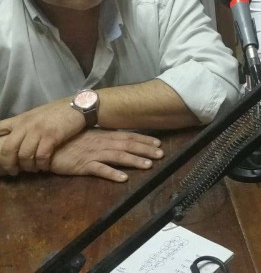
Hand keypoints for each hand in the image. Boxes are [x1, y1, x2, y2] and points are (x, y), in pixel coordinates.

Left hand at [0, 100, 85, 174]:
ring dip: (28, 167)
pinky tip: (45, 166)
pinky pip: (41, 156)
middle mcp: (26, 124)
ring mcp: (38, 130)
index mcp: (20, 119)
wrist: (80, 105)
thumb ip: (23, 126)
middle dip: (8, 164)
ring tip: (33, 169)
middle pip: (7, 149)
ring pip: (24, 155)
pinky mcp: (52, 136)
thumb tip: (13, 139)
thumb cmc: (58, 112)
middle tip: (13, 171)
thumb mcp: (36, 115)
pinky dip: (42, 165)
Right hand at [49, 129, 163, 181]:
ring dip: (134, 160)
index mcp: (104, 136)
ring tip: (148, 165)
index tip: (158, 143)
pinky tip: (123, 178)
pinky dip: (112, 173)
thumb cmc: (67, 142)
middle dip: (145, 149)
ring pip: (117, 156)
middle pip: (127, 145)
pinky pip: (99, 169)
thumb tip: (120, 139)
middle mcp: (101, 143)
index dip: (144, 140)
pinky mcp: (82, 165)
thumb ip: (104, 138)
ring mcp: (92, 154)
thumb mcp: (89, 136)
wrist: (45, 146)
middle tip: (161, 154)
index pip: (128, 136)